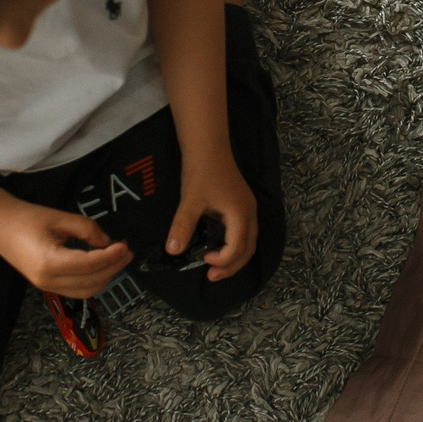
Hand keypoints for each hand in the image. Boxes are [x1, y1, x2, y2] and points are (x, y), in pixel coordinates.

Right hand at [0, 199, 130, 297]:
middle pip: (91, 281)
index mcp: (49, 262)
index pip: (89, 265)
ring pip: (87, 291)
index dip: (111, 256)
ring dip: (106, 276)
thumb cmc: (27, 218)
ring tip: (117, 258)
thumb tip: (108, 243)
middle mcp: (48, 280)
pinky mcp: (47, 286)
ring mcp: (47, 286)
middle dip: (113, 267)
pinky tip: (102, 265)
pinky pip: (78, 290)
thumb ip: (87, 229)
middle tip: (126, 250)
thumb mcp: (60, 218)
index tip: (125, 245)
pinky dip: (94, 280)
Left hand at [169, 155, 258, 282]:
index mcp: (241, 214)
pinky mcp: (242, 204)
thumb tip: (172, 250)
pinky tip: (218, 246)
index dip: (223, 260)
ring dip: (234, 257)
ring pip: (249, 241)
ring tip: (215, 265)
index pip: (238, 248)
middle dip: (232, 266)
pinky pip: (244, 232)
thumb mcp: (190, 201)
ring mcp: (248, 208)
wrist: (208, 145)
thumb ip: (182, 226)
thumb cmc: (201, 171)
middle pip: (249, 249)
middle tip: (211, 276)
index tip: (203, 260)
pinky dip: (234, 245)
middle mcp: (250, 213)